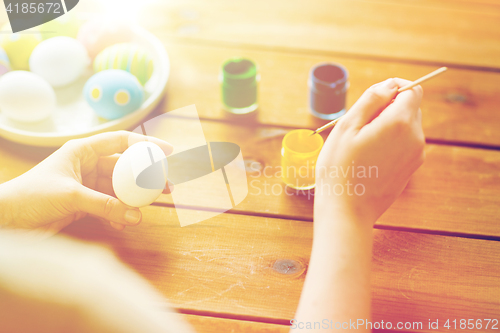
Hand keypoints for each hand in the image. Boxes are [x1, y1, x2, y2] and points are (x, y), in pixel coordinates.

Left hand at [0, 131, 173, 236]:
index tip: (168, 152)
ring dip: (135, 198)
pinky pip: (110, 206)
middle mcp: (88, 165)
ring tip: (153, 206)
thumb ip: (104, 205)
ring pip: (119, 189)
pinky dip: (119, 213)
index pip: (121, 141)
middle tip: (167, 185)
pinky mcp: (85, 204)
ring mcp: (87, 185)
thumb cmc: (30, 196)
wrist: (7, 219)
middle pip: (125, 167)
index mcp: (83, 151)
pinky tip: (126, 221)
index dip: (146, 145)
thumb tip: (136, 216)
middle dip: (146, 177)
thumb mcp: (70, 196)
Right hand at [315, 78, 424, 225]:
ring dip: (387, 126)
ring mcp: (416, 155)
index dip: (393, 88)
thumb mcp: (347, 126)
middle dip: (388, 108)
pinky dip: (390, 142)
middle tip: (360, 126)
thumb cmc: (340, 168)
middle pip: (409, 108)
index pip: (411, 90)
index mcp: (399, 122)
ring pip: (406, 126)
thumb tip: (389, 84)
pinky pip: (404, 144)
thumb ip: (371, 99)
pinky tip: (369, 158)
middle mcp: (415, 137)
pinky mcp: (411, 169)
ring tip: (362, 144)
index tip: (372, 99)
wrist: (347, 210)